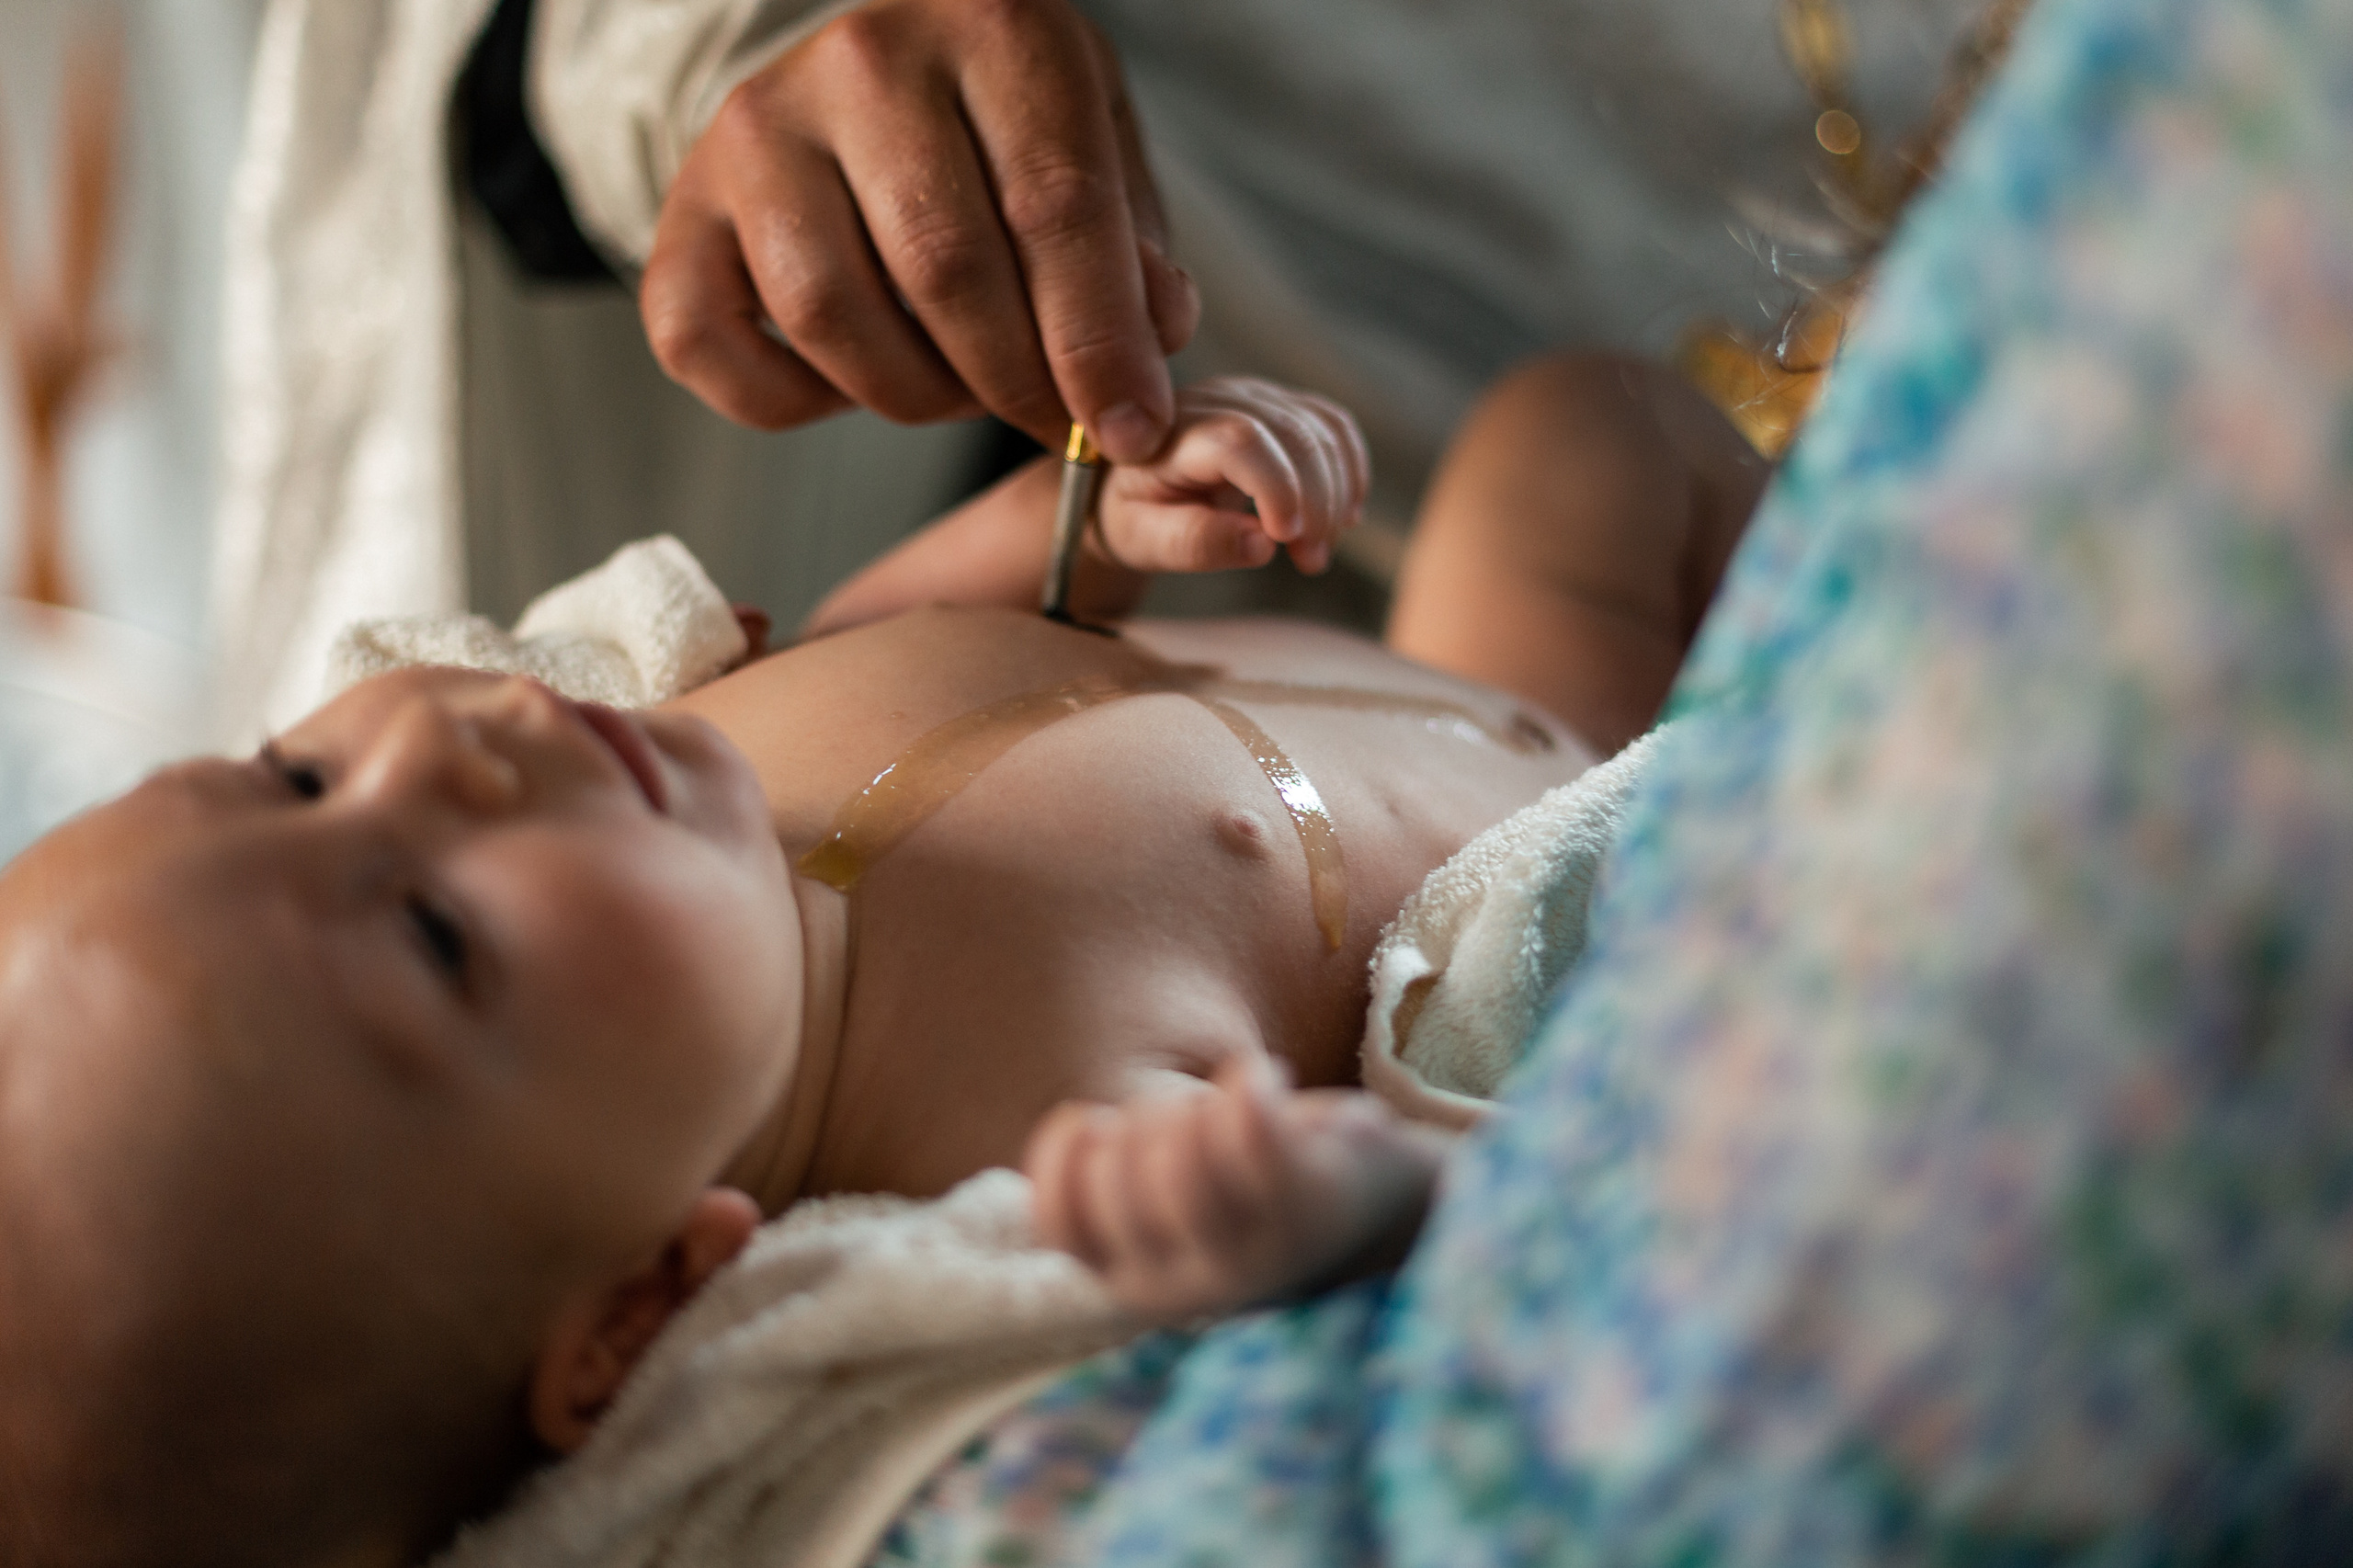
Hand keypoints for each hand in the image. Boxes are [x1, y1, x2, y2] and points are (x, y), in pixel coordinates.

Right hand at [639, 0, 1198, 459]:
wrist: (875, 72)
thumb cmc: (1002, 123)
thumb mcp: (1096, 146)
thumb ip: (1131, 246)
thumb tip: (1150, 343)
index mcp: (992, 30)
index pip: (1055, 207)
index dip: (1097, 343)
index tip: (1129, 430)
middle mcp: (862, 66)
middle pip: (945, 271)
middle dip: (1013, 383)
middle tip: (1049, 418)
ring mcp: (757, 133)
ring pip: (832, 318)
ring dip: (914, 396)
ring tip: (958, 385)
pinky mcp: (685, 209)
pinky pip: (713, 348)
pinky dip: (790, 402)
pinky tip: (851, 380)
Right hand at [1024, 1057, 1443, 1323]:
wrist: (1392, 1205)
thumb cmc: (1268, 1182)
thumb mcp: (1182, 1200)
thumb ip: (1126, 1183)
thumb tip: (1070, 1135)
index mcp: (1141, 1286)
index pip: (1058, 1225)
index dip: (1061, 1156)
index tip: (1098, 1119)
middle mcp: (1188, 1289)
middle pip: (1118, 1177)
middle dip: (1144, 1119)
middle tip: (1192, 1114)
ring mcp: (1251, 1258)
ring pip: (1177, 1156)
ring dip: (1200, 1104)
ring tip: (1235, 1104)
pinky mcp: (1308, 1213)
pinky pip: (1249, 1132)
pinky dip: (1250, 1085)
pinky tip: (1266, 1077)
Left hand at [1095, 377, 1368, 577]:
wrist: (1132, 481)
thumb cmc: (1134, 515)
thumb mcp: (1143, 541)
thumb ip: (1194, 543)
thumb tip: (1262, 546)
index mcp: (1172, 430)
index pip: (1239, 441)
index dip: (1276, 486)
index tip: (1287, 538)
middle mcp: (1218, 399)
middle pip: (1292, 434)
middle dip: (1315, 503)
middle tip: (1310, 561)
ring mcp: (1256, 395)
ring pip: (1322, 430)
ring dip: (1336, 495)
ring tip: (1316, 551)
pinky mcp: (1283, 403)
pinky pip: (1335, 427)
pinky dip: (1350, 473)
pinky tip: (1341, 516)